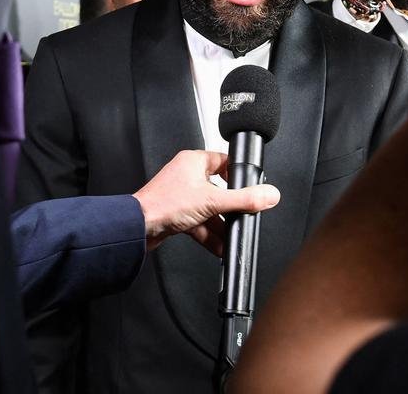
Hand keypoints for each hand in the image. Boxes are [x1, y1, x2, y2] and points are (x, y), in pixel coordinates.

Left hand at [133, 150, 279, 253]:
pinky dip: (210, 234)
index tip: (251, 186)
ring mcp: (181, 195)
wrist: (138, 227)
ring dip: (221, 225)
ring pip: (209, 209)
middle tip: (241, 215)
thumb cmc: (164, 204)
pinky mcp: (177, 213)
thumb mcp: (213, 201)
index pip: (224, 161)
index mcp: (194, 161)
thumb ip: (244, 199)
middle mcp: (187, 175)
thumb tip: (269, 194)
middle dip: (230, 208)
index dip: (238, 174)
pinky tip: (219, 246)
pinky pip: (199, 222)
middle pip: (219, 189)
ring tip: (232, 237)